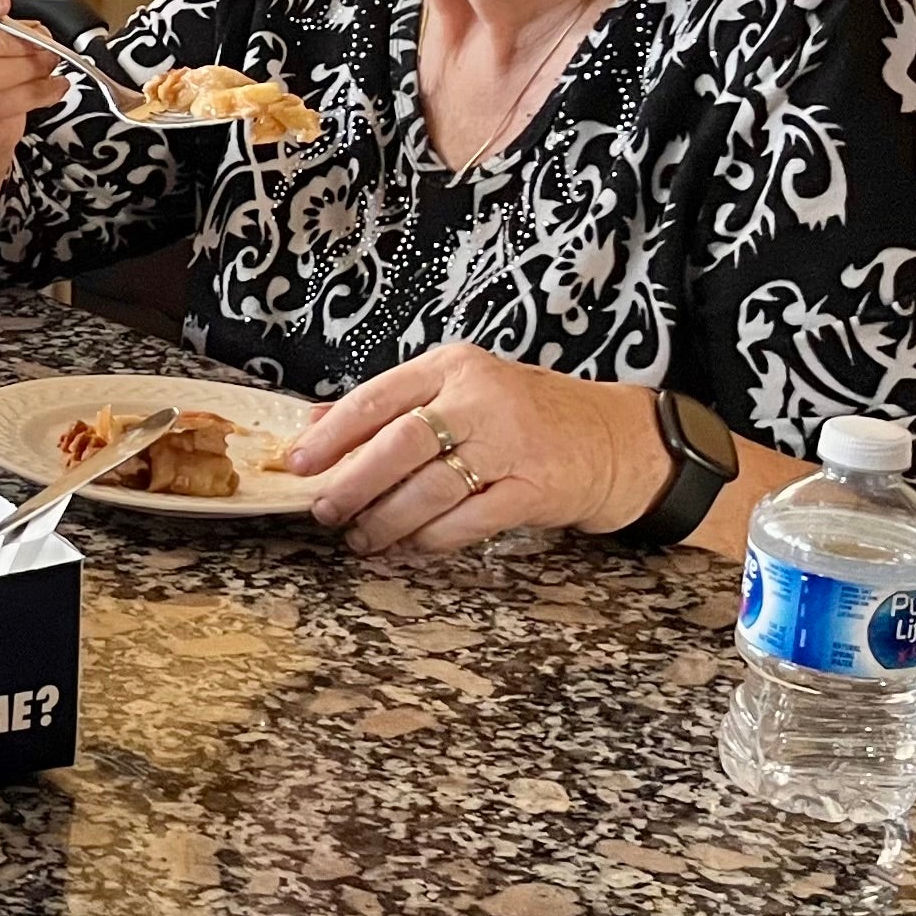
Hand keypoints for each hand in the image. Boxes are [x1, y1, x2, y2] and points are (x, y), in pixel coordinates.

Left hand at [278, 341, 669, 556]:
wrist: (617, 439)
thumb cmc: (526, 417)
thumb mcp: (461, 392)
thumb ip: (392, 407)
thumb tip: (314, 424)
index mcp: (452, 368)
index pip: (375, 399)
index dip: (329, 436)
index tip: (298, 465)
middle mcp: (480, 399)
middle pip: (397, 445)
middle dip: (351, 485)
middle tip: (324, 511)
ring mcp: (511, 443)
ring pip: (429, 488)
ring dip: (386, 521)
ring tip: (362, 539)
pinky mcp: (536, 487)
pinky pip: (468, 520)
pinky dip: (432, 539)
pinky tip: (411, 547)